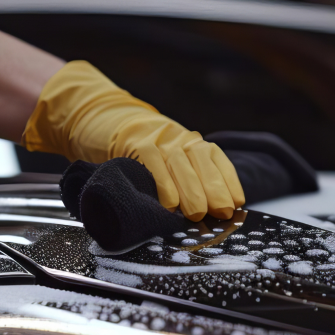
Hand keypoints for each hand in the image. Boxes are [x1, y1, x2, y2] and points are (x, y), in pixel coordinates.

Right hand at [22, 61, 244, 220]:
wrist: (98, 121)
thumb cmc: (134, 153)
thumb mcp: (163, 162)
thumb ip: (182, 180)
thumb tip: (204, 213)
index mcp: (188, 142)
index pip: (216, 158)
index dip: (228, 181)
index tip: (235, 203)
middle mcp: (177, 137)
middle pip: (201, 160)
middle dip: (214, 188)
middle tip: (219, 212)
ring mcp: (156, 137)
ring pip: (180, 161)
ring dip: (192, 190)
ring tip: (197, 214)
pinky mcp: (134, 142)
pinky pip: (153, 161)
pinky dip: (163, 184)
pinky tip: (168, 203)